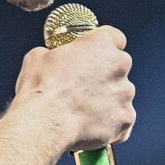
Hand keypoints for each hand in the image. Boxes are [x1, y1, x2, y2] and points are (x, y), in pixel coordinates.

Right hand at [19, 27, 135, 150]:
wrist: (46, 124)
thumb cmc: (42, 90)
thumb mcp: (39, 57)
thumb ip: (57, 54)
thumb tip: (55, 60)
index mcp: (101, 44)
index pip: (114, 38)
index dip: (103, 47)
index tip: (95, 55)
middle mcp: (120, 66)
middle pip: (118, 68)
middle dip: (105, 76)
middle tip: (84, 87)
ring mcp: (125, 94)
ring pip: (121, 95)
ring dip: (108, 101)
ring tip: (84, 111)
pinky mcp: (125, 120)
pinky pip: (121, 121)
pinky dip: (110, 124)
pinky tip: (91, 126)